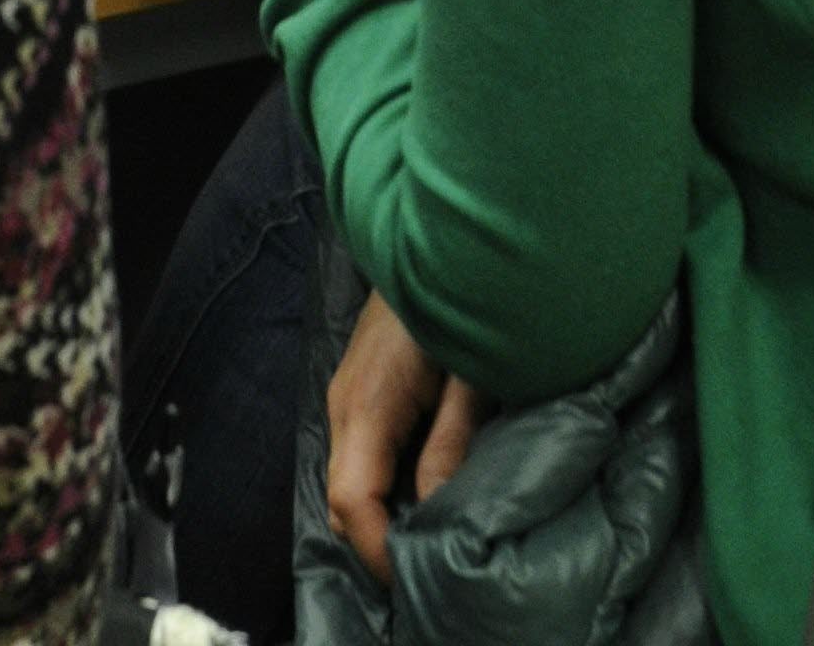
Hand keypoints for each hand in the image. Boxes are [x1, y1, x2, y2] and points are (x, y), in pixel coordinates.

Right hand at [323, 296, 487, 578]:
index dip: (379, 550)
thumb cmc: (459, 296)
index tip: (419, 580)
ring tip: (431, 541)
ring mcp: (347, 397)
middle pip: (342, 499)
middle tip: (432, 571)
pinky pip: (361, 457)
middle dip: (380, 542)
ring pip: (349, 480)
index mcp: (367, 406)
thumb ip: (452, 441)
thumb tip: (435, 509)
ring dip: (383, 515)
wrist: (439, 235)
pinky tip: (423, 495)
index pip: (351, 501)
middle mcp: (344, 407)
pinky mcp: (361, 390)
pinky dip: (385, 487)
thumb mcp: (471, 375)